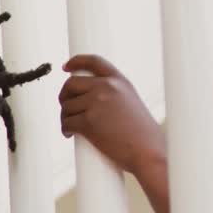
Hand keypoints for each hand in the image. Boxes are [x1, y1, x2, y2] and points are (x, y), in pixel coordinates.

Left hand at [59, 54, 165, 174]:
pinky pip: (66, 122)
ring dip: (65, 117)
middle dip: (64, 97)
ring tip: (74, 128)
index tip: (65, 67)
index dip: (76, 61)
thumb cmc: (141, 134)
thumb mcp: (129, 103)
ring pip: (66, 106)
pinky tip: (71, 135)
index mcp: (119, 81)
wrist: (148, 151)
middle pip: (70, 84)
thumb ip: (110, 95)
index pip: (94, 62)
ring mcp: (96, 102)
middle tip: (67, 110)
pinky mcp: (88, 121)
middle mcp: (107, 87)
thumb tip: (83, 97)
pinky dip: (65, 130)